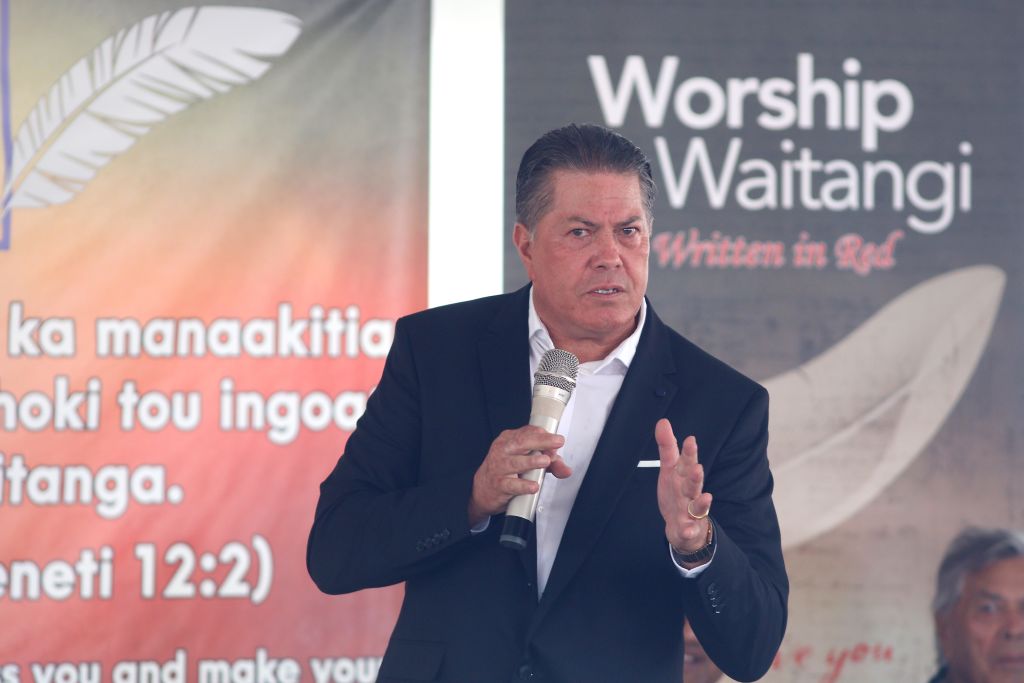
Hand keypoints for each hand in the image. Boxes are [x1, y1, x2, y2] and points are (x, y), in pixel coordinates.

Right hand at [468, 426, 570, 524]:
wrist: (483, 490)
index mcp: (509, 440)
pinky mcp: (499, 485)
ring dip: (532, 462)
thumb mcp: (526, 463)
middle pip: (522, 442)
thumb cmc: (505, 472)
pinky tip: (533, 486)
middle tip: (557, 442)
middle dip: (541, 441)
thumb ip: (549, 464)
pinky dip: (524, 485)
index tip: (556, 440)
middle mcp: (503, 451)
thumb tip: (565, 469)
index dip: (543, 435)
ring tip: (545, 461)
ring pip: (516, 462)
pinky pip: (512, 484)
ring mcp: (499, 467)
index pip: (527, 432)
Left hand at [655, 418, 711, 556]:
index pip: (686, 463)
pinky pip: (688, 530)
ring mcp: (690, 510)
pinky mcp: (687, 527)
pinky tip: (686, 529)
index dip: (688, 453)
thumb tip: (663, 421)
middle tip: (697, 467)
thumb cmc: (678, 493)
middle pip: (693, 483)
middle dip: (696, 475)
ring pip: (696, 505)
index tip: (690, 440)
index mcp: (684, 477)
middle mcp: (690, 492)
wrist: (684, 526)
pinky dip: (688, 530)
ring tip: (706, 496)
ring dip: (701, 501)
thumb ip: (667, 447)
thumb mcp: (670, 469)